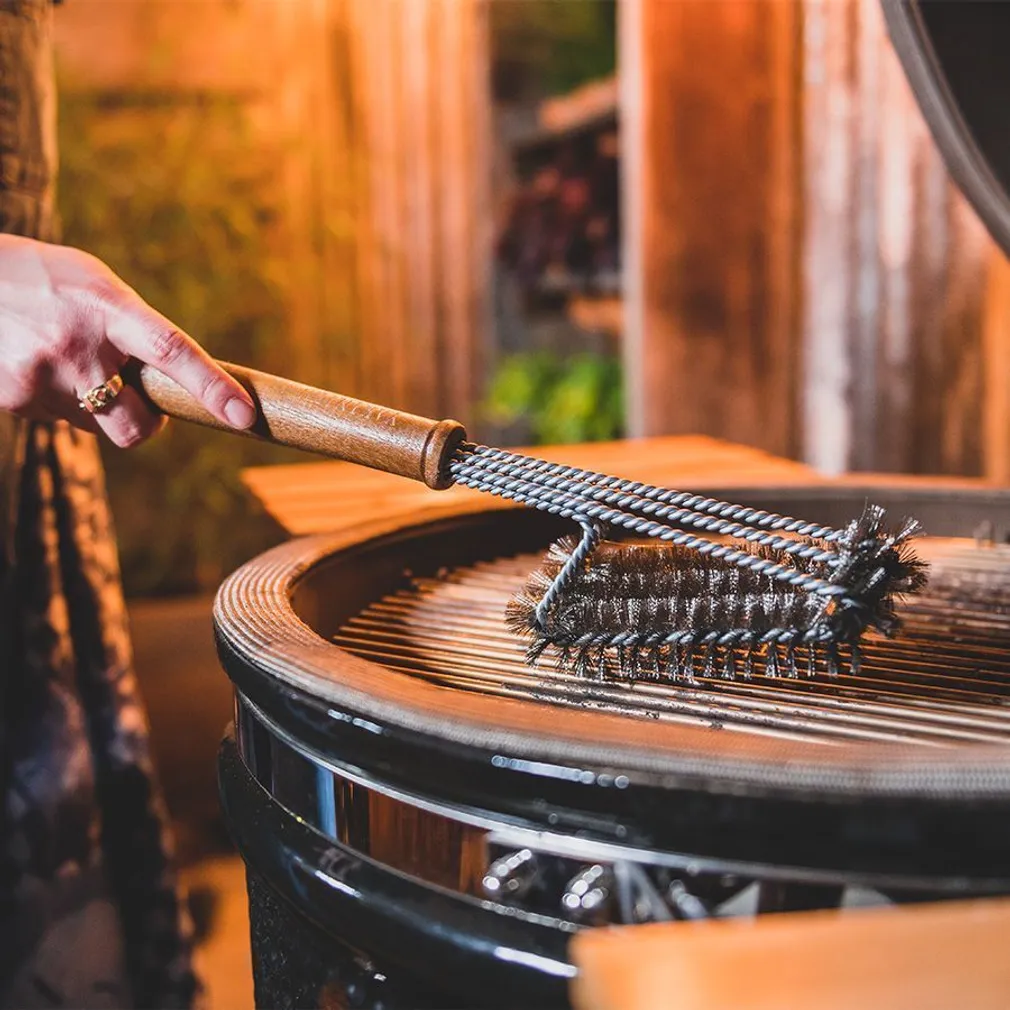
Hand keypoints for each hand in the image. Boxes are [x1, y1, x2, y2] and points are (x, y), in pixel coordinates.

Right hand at [0, 235, 256, 446]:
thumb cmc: (44, 279)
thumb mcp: (96, 286)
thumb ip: (136, 329)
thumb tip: (175, 383)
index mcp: (107, 306)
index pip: (171, 350)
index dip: (211, 386)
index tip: (244, 415)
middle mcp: (77, 346)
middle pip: (137, 425)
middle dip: (147, 423)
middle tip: (138, 397)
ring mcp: (42, 378)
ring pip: (98, 426)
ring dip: (97, 406)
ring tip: (68, 360)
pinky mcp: (14, 399)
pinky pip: (59, 420)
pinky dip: (60, 400)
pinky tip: (37, 362)